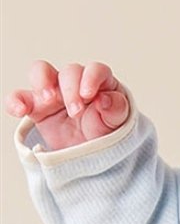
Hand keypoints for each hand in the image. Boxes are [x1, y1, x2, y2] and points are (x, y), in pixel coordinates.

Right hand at [5, 60, 129, 149]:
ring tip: (49, 100)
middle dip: (71, 90)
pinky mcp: (37, 107)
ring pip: (41, 71)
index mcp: (100, 82)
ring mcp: (54, 92)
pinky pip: (20, 97)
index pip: (95, 69)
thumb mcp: (118, 122)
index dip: (91, 78)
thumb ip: (117, 108)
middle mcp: (76, 83)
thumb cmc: (106, 131)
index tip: (89, 96)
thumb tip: (106, 99)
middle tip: (75, 112)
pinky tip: (20, 110)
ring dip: (42, 82)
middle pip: (69, 71)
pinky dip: (16, 101)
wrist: (91, 154)